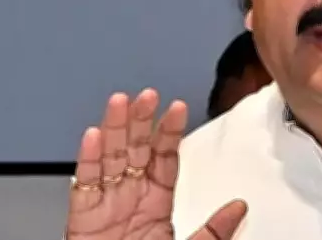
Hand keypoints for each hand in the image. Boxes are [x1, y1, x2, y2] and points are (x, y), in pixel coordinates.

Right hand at [65, 88, 246, 239]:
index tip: (178, 107)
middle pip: (133, 151)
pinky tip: (93, 136)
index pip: (163, 160)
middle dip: (139, 121)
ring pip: (107, 160)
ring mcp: (105, 208)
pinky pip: (83, 189)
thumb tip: (239, 207)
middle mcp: (129, 199)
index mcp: (155, 204)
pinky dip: (87, 162)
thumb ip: (213, 231)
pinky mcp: (82, 221)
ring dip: (112, 130)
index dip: (169, 133)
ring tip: (120, 102)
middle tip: (146, 95)